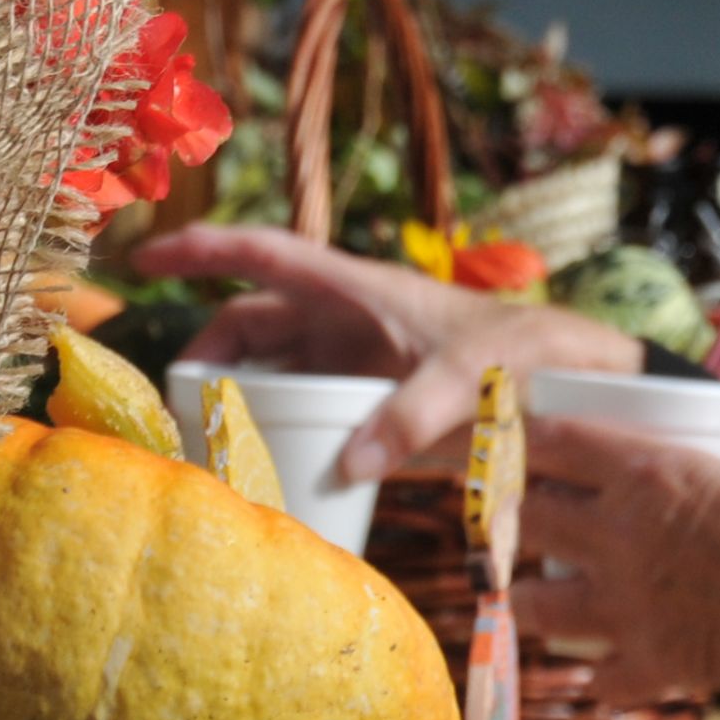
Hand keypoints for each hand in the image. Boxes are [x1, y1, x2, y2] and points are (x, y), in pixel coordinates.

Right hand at [126, 223, 637, 481]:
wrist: (575, 378)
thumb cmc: (526, 354)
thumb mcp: (471, 378)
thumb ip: (414, 417)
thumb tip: (349, 466)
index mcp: (359, 288)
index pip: (265, 255)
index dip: (202, 252)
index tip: (144, 256)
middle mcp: (347, 319)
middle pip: (253, 325)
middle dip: (208, 353)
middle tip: (174, 402)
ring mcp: (356, 358)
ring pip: (274, 370)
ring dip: (239, 398)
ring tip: (205, 441)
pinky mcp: (372, 398)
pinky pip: (308, 409)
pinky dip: (280, 431)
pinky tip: (265, 467)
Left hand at [515, 416, 719, 704]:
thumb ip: (710, 480)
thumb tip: (704, 487)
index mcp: (650, 473)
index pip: (552, 443)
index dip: (530, 443)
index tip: (527, 449)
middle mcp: (622, 537)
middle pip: (527, 521)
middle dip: (523, 520)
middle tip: (539, 525)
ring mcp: (630, 606)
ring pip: (534, 606)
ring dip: (539, 600)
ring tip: (559, 598)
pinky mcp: (655, 664)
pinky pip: (596, 680)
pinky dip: (603, 674)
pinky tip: (618, 665)